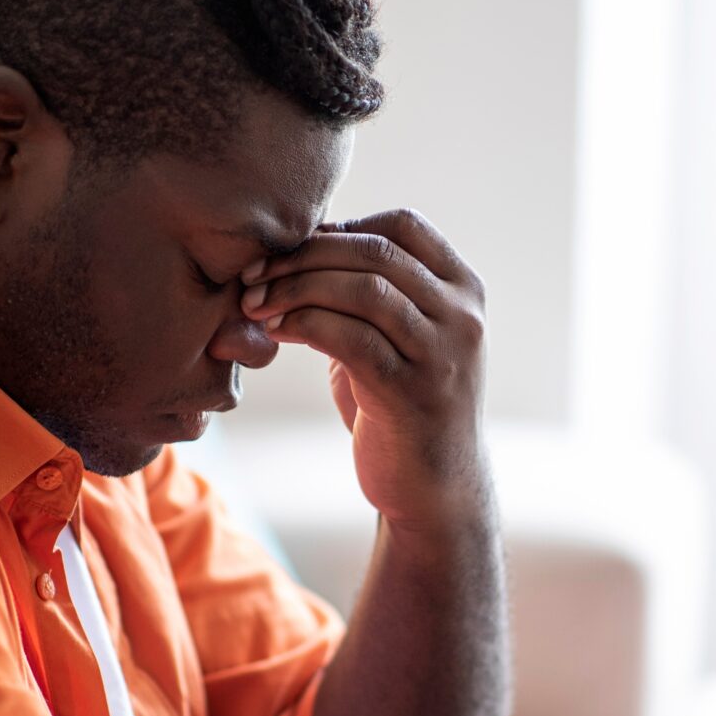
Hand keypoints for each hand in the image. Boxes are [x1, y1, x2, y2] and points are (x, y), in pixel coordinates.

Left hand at [240, 208, 488, 533]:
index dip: (339, 227)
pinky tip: (273, 331)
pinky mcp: (413, 392)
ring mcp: (444, 353)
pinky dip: (303, 324)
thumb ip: (370, 290)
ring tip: (253, 303)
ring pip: (364, 289)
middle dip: (303, 256)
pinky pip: (350, 338)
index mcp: (464, 289)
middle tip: (251, 274)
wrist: (434, 489)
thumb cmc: (402, 404)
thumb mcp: (397, 336)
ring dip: (296, 288)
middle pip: (376, 252)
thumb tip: (302, 241)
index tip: (289, 249)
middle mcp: (463, 315)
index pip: (402, 225)